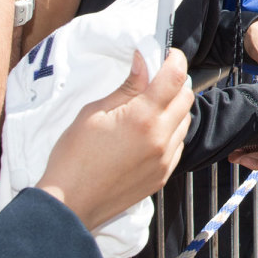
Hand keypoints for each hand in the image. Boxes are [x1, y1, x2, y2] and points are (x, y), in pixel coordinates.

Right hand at [37, 49, 192, 229]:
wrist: (71, 203)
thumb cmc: (74, 156)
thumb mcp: (95, 112)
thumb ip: (127, 87)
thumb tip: (143, 61)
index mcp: (144, 117)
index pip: (175, 76)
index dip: (174, 59)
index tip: (165, 54)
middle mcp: (162, 137)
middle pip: (186, 97)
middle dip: (175, 81)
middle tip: (155, 77)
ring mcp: (165, 159)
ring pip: (185, 120)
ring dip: (174, 107)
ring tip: (150, 105)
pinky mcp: (163, 174)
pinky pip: (178, 144)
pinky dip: (171, 131)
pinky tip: (149, 131)